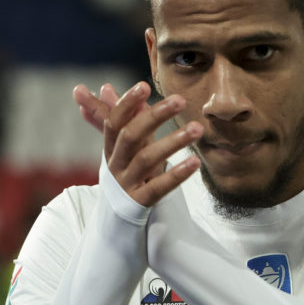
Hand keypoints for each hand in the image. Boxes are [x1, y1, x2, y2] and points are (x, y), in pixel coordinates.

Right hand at [73, 81, 201, 206]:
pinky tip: (195, 162)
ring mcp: (127, 184)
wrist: (117, 218)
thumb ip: (115, 117)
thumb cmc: (125, 172)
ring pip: (147, 160)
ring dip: (173, 141)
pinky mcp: (140, 203)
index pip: (114, 122)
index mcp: (111, 148)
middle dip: (154, 116)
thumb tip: (106, 86)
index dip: (127, 103)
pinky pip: (159, 187)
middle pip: (131, 136)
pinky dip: (177, 174)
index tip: (145, 85)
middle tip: (180, 100)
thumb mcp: (121, 146)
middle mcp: (116, 164)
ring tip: (197, 128)